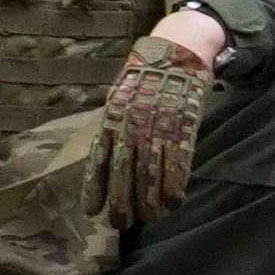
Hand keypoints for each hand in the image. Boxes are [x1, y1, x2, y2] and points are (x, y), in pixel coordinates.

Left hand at [86, 34, 212, 229]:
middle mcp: (132, 124)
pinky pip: (178, 161)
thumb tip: (103, 153)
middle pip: (124, 170)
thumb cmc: (143, 77)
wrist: (174, 51)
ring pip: (151, 170)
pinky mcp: (184, 126)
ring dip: (149, 199)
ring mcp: (159, 126)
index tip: (90, 210)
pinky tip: (172, 203)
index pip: (99, 158)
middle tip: (119, 223)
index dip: (95, 186)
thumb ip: (113, 125)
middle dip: (121, 199)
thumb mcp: (120, 97)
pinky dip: (174, 184)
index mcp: (112, 117)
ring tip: (146, 219)